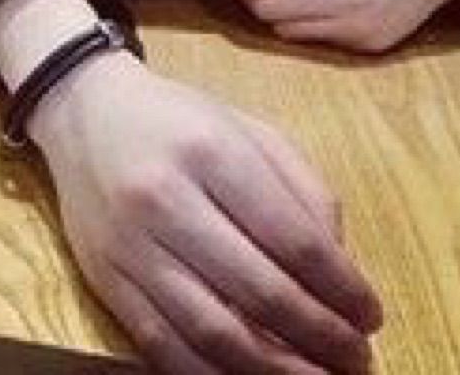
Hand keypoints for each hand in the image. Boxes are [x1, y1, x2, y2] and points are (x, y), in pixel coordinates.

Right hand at [29, 52, 381, 374]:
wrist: (87, 111)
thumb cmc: (180, 118)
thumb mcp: (248, 129)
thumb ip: (302, 187)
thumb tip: (341, 266)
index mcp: (213, 151)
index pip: (292, 236)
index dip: (340, 286)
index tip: (371, 315)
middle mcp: (167, 200)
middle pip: (257, 290)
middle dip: (319, 336)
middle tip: (357, 360)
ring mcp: (129, 245)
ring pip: (210, 331)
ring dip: (273, 371)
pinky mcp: (104, 279)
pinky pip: (159, 345)